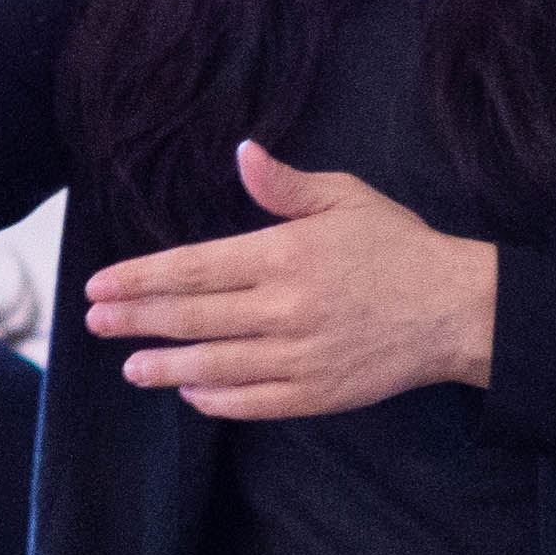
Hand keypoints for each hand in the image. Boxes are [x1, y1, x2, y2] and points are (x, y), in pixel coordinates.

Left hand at [81, 141, 498, 419]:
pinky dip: (216, 399)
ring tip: (130, 367)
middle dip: (136, 319)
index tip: (99, 286)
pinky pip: (252, 401)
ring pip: (214, 364)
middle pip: (191, 317)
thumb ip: (286, 185)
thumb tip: (242, 153)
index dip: (139, 278)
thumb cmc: (399, 248)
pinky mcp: (318, 394)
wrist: (461, 308)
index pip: (192, 268)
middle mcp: (285, 307)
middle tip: (94, 322)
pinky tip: (190, 391)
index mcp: (285, 255)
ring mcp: (300, 356)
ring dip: (164, 367)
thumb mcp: (347, 200)